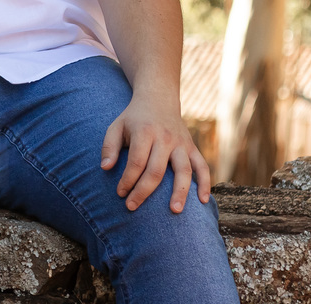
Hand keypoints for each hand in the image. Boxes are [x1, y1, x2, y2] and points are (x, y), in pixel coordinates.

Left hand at [101, 90, 210, 213]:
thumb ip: (109, 146)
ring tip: (175, 211)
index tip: (120, 194)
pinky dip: (205, 183)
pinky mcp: (192, 147)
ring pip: (184, 170)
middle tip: (132, 207)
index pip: (136, 161)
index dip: (127, 180)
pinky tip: (203, 201)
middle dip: (144, 191)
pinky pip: (202, 167)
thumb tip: (105, 168)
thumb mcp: (116, 126)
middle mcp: (165, 138)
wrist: (158, 99)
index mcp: (144, 132)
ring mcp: (181, 144)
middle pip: (156, 170)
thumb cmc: (133, 118)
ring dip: (180, 192)